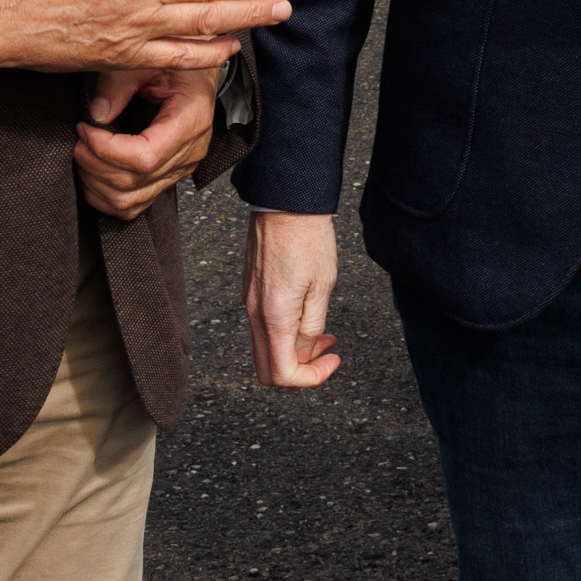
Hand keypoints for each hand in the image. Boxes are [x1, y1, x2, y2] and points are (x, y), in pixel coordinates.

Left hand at [74, 67, 221, 219]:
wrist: (199, 74)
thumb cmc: (180, 63)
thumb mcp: (149, 61)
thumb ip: (120, 83)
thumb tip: (96, 114)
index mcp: (191, 121)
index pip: (145, 157)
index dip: (106, 150)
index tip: (86, 129)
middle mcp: (189, 153)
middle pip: (132, 182)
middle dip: (93, 163)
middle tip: (79, 138)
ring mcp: (180, 169)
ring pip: (129, 201)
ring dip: (95, 182)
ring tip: (84, 153)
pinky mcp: (168, 177)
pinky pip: (134, 205)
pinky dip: (106, 195)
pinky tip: (94, 173)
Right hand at [245, 210, 341, 387]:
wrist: (285, 201)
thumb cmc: (308, 237)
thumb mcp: (323, 286)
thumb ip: (312, 326)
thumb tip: (304, 352)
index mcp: (273, 316)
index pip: (282, 373)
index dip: (310, 378)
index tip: (332, 361)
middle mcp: (254, 312)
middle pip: (266, 369)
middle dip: (299, 370)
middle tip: (327, 352)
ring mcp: (249, 301)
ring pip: (265, 347)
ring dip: (294, 350)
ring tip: (324, 333)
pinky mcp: (251, 290)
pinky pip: (263, 327)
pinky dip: (285, 332)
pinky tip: (307, 315)